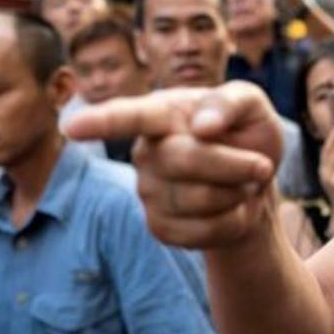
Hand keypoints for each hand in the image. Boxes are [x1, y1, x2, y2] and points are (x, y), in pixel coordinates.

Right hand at [63, 82, 280, 248]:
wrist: (257, 184)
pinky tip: (232, 208)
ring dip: (237, 193)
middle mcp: (146, 152)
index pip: (128, 116)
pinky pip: (201, 232)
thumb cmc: (248, 135)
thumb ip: (231, 102)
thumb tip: (200, 126)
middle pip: (183, 160)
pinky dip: (233, 221)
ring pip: (197, 199)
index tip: (71, 127)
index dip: (100, 122)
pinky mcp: (160, 227)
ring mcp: (148, 191)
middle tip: (262, 165)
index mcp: (162, 113)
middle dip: (234, 165)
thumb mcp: (253, 106)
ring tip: (242, 184)